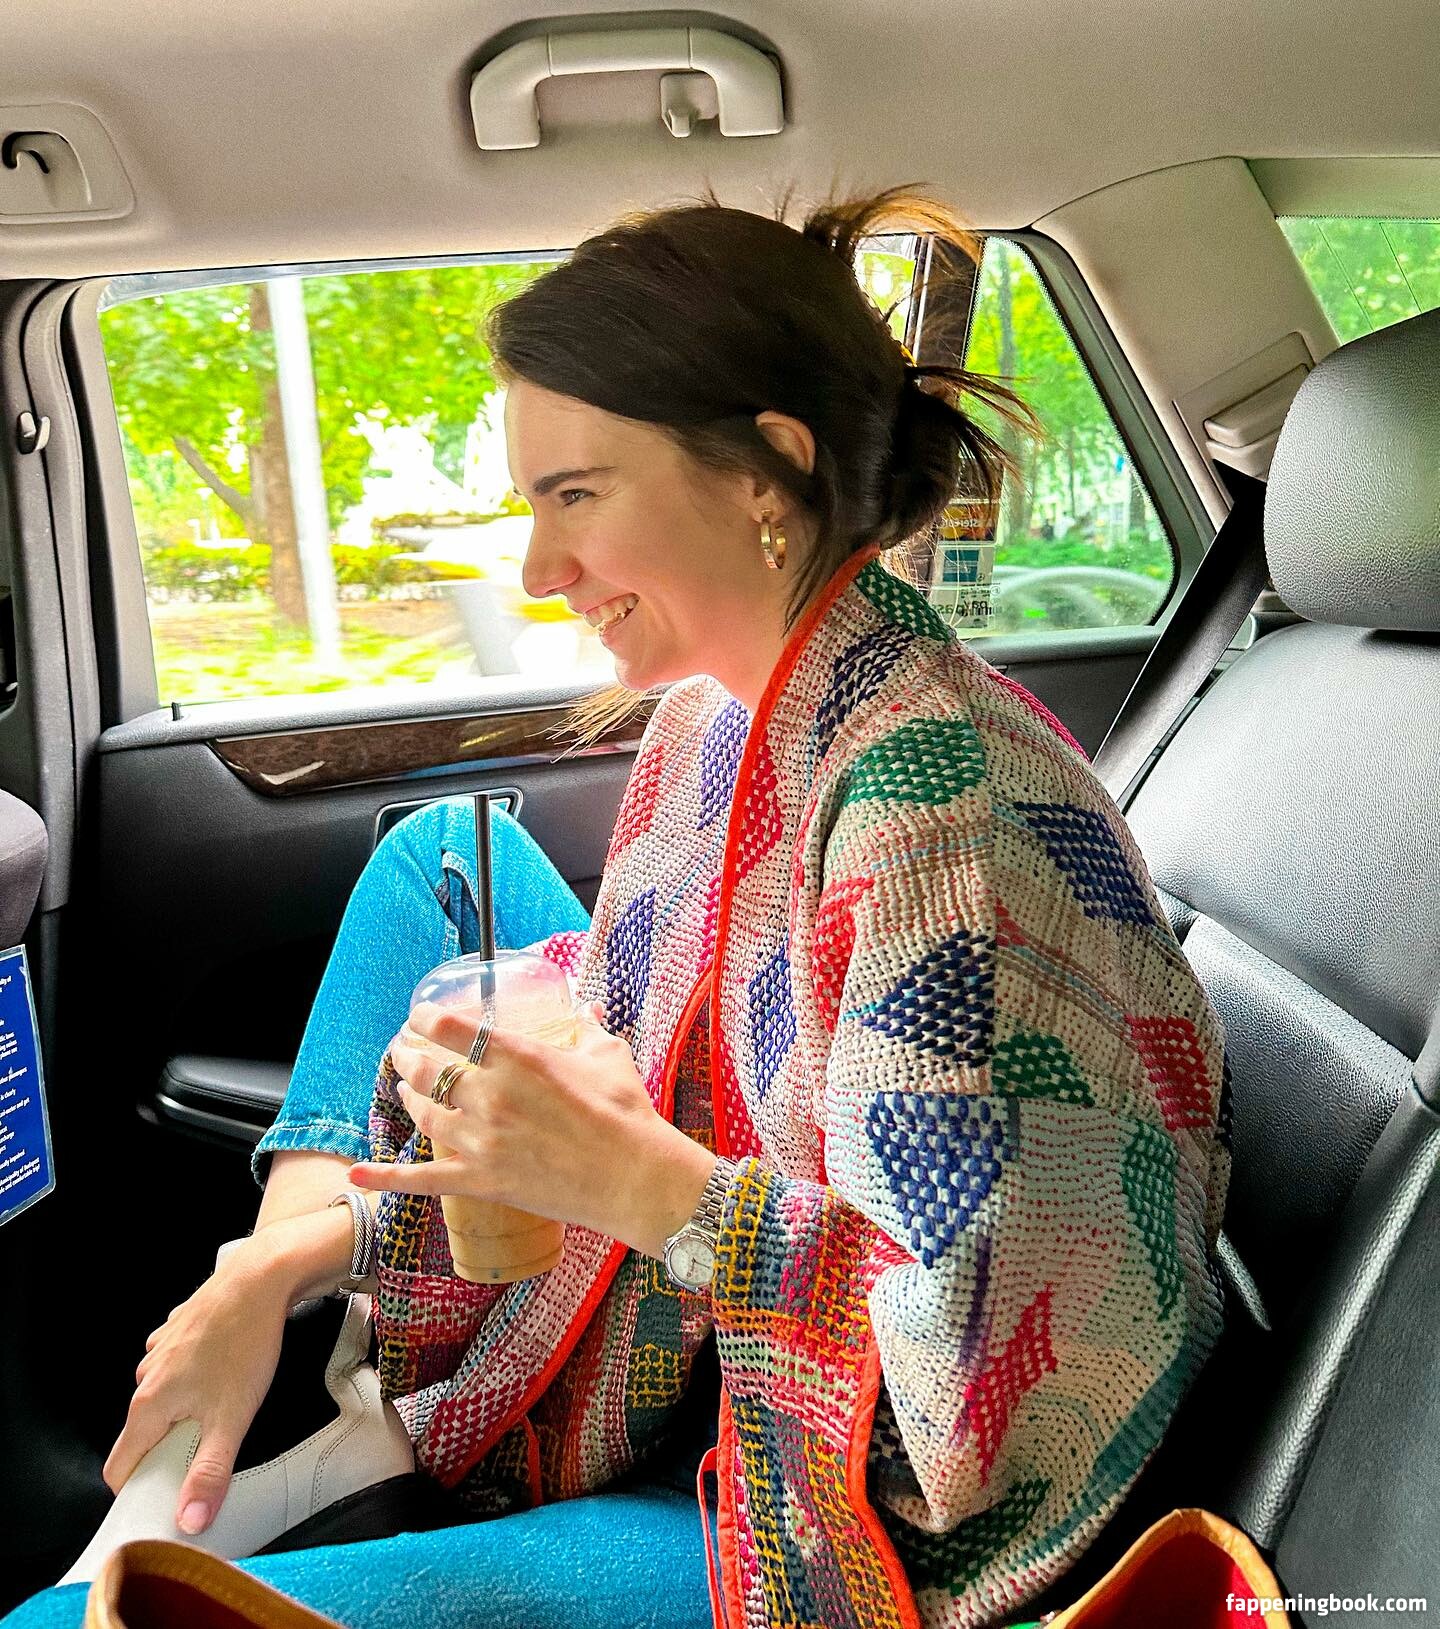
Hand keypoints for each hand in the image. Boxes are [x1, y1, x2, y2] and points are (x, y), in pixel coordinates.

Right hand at [103, 1228, 296, 1534]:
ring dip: (184, 1410)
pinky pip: (178, 1367)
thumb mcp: (232, 1419)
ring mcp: (161, 1350)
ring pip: (162, 1398)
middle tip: (211, 1446)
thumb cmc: (245, 1344)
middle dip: (170, 1449)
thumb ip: (209, 1472)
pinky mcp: (179, 1330)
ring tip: (224, 1403)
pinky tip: (225, 1369)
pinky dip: (194, 1377)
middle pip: (143, 1433)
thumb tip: (190, 1520)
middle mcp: (146, 1376)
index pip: (119, 1466)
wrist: (260, 1279)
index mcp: (148, 1404)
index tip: (165, 1497)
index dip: (137, 1489)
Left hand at [351, 1002, 715, 1259]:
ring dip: (408, 1099)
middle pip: (430, 1071)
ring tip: (404, 1089)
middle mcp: (490, 1095)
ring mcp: (481, 1140)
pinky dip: (388, 1176)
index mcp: (519, 1058)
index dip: (428, 1021)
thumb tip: (585, 1008)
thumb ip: (587, 1027)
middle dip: (410, 1058)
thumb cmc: (626, 1112)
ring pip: (425, 1116)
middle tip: (405, 1054)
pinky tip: (360, 1173)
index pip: (455, 1030)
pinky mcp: (481, 1180)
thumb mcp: (607, 1055)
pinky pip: (423, 1178)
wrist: (634, 1176)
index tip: (420, 1019)